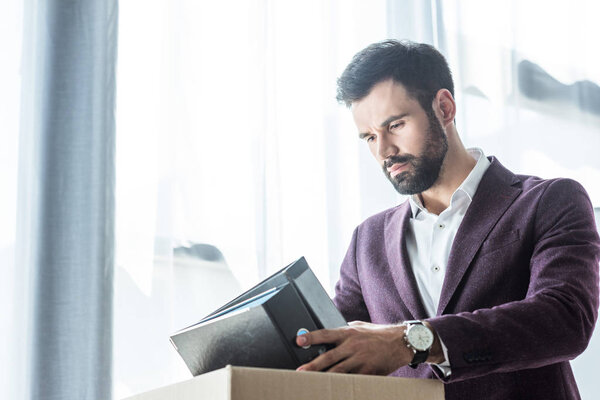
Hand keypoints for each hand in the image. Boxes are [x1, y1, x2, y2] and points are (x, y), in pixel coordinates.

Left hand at [295, 321, 412, 374]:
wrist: (400, 342)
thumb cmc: (378, 334)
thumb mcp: (359, 326)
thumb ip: (344, 331)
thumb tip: (328, 335)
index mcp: (349, 333)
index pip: (326, 334)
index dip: (311, 337)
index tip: (299, 341)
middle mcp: (353, 346)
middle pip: (329, 357)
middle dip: (313, 365)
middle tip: (300, 371)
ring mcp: (360, 360)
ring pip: (338, 371)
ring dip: (324, 377)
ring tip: (312, 382)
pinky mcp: (368, 371)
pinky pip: (352, 379)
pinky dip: (342, 384)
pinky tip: (333, 388)